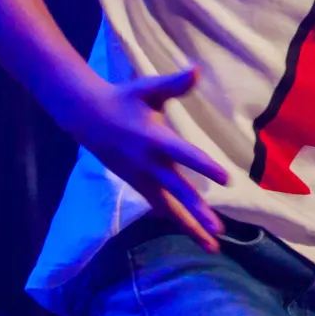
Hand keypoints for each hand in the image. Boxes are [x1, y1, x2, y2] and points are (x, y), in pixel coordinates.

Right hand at [65, 65, 229, 250]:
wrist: (87, 117)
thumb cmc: (124, 99)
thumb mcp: (147, 89)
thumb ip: (174, 84)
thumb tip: (197, 70)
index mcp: (155, 139)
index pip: (184, 155)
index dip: (204, 166)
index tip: (227, 179)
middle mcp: (149, 164)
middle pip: (177, 192)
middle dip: (197, 211)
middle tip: (218, 229)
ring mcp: (142, 178)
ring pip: (168, 208)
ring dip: (190, 226)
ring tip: (214, 245)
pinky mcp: (139, 185)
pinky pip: (161, 208)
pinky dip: (178, 221)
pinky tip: (196, 235)